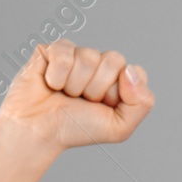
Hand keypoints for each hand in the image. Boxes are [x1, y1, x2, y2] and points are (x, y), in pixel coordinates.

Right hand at [0, 39, 154, 154]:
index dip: (119, 93)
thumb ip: (142, 103)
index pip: (135, 72)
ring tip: (66, 94)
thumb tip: (131, 70)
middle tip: (82, 101)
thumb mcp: (119, 127)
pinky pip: (64, 55)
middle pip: (113, 59)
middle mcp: (99, 64)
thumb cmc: (77, 129)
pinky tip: (51, 84)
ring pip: (88, 57)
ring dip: (75, 85)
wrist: (39, 132)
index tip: (104, 106)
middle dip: (97, 88)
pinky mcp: (52, 50)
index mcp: (119, 80)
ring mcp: (76, 54)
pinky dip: (56, 76)